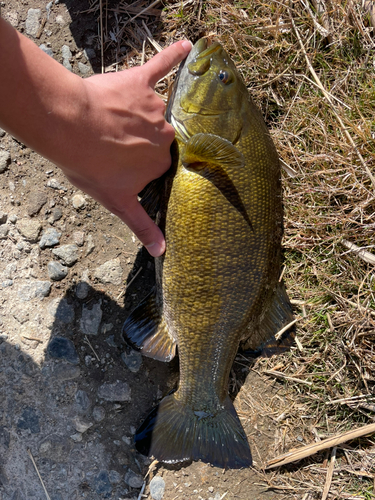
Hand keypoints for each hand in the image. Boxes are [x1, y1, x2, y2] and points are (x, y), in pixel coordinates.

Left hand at [60, 40, 191, 256]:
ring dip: (138, 114)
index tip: (127, 163)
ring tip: (114, 120)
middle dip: (141, 141)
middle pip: (159, 137)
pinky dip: (174, 56)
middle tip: (118, 143)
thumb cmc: (90, 165)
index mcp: (161, 162)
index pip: (159, 162)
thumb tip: (162, 251)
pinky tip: (187, 46)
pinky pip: (161, 67)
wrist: (68, 127)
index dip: (141, 163)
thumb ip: (142, 225)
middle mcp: (165, 134)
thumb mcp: (116, 202)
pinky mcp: (141, 83)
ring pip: (153, 111)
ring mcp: (154, 107)